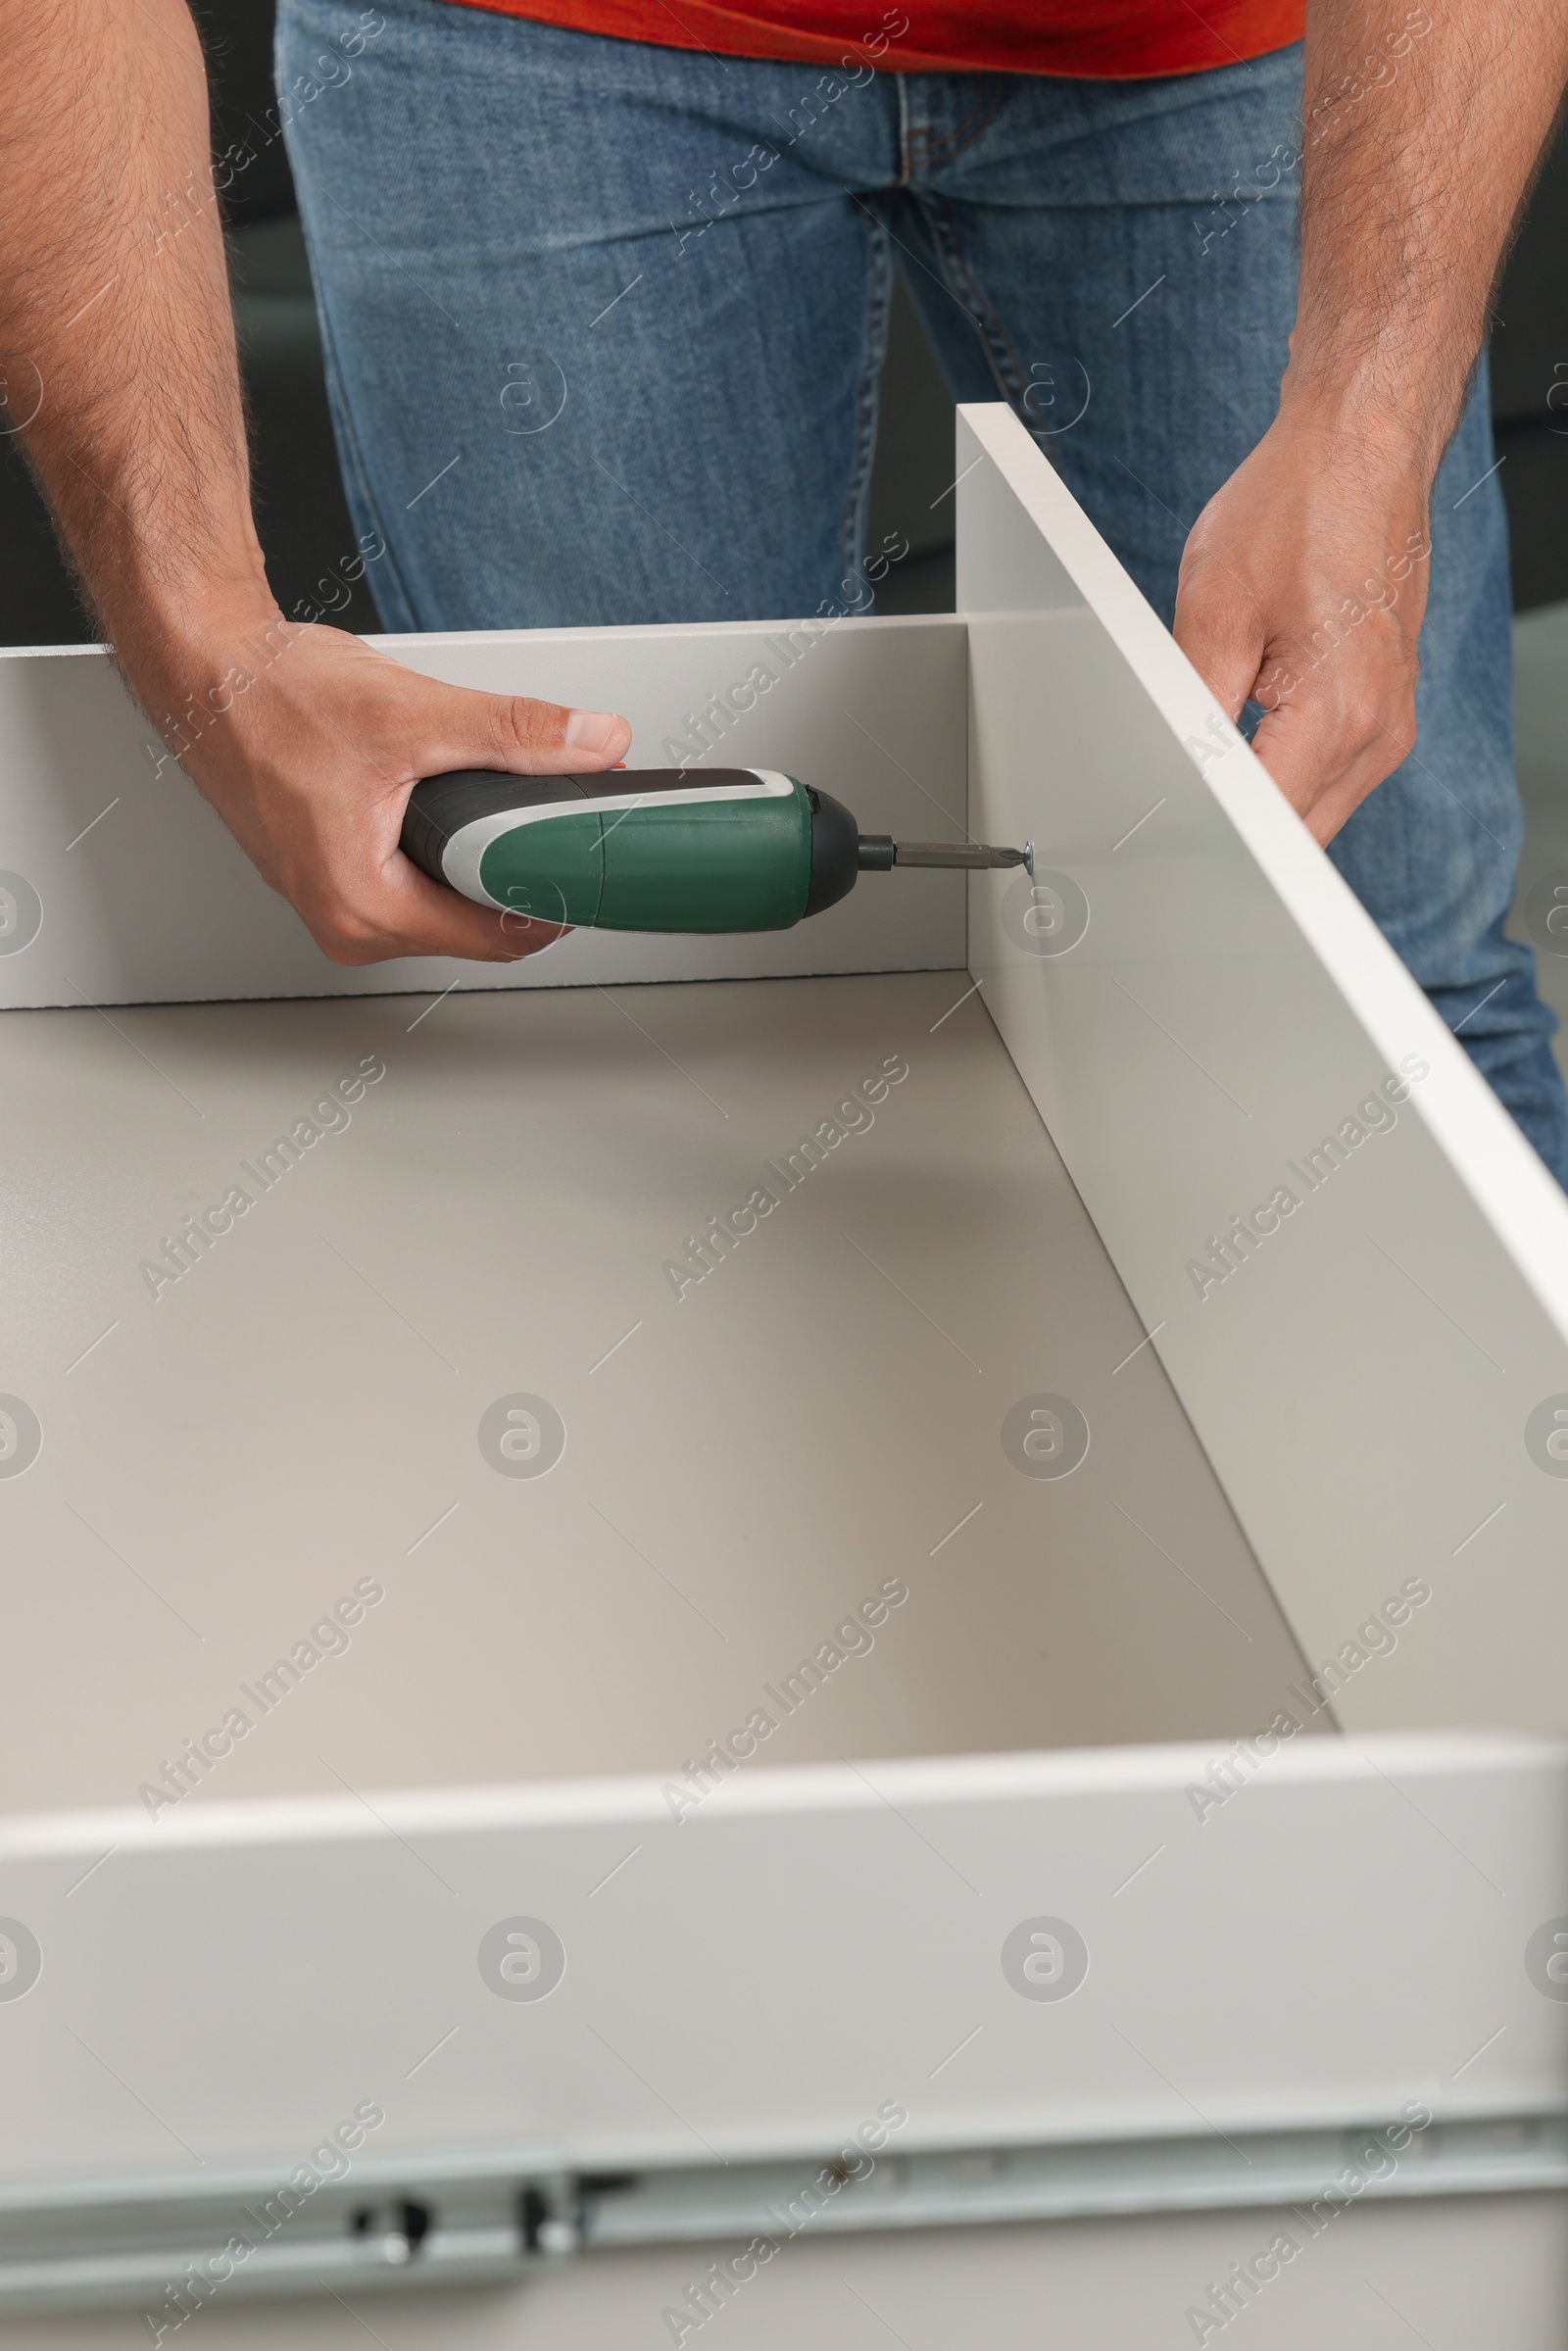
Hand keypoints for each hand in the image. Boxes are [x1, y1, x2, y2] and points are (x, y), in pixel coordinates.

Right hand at [134, 609, 631, 962]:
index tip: (586, 858)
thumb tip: (594, 743)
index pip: (496, 938)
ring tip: (496, 802)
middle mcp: (343, 923)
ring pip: (444, 907)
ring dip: (479, 862)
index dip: (552, 895)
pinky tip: (449, 806)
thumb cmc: (270, 698)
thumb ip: (516, 733)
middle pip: (474, 928)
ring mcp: (333, 904)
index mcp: (361, 906)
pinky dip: (441, 852)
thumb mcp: (412, 714)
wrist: (206, 671)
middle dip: (519, 876)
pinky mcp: (329, 878)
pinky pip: (411, 886)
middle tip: (552, 816)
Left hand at [1172, 407, 1429, 844]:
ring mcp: (1389, 725)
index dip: (1208, 834)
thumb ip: (1192, 715)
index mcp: (1339, 717)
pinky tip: (1245, 737)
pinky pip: (1327, 774)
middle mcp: (1378, 733)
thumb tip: (1172, 780)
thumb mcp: (1213, 614)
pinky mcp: (1385, 710)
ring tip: (1208, 755)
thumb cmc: (1296, 509)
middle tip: (1170, 797)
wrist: (1359, 449)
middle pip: (1295, 837)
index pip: (1267, 828)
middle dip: (1235, 828)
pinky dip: (1284, 770)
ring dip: (1260, 798)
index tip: (1162, 826)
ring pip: (1312, 813)